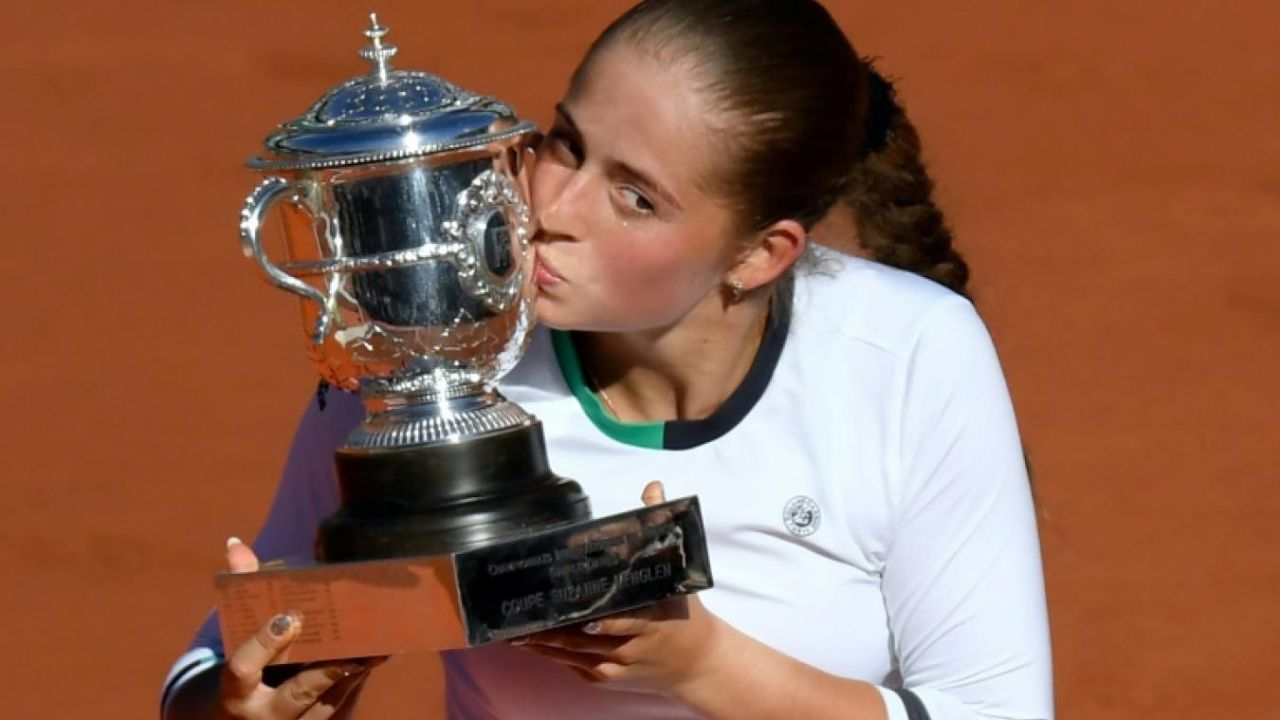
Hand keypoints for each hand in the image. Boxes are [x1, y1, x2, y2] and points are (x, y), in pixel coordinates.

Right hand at [216, 539, 381, 718]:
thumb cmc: (239, 671)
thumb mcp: (233, 639)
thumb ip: (240, 592)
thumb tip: (236, 544)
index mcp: (234, 692)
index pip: (243, 668)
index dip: (264, 644)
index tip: (289, 617)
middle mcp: (261, 716)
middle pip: (298, 693)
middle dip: (328, 670)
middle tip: (358, 645)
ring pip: (327, 705)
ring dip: (353, 675)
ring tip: (379, 648)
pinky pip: (341, 709)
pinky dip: (357, 684)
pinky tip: (375, 659)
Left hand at [512, 483, 731, 698]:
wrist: (699, 664)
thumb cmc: (684, 615)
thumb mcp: (677, 574)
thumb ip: (662, 530)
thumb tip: (653, 487)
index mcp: (650, 613)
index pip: (617, 609)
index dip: (590, 606)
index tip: (565, 595)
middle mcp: (633, 641)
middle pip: (586, 634)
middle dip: (556, 625)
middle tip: (527, 611)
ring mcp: (621, 662)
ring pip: (576, 653)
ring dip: (546, 643)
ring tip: (517, 631)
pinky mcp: (612, 677)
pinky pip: (578, 667)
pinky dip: (556, 657)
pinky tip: (534, 645)